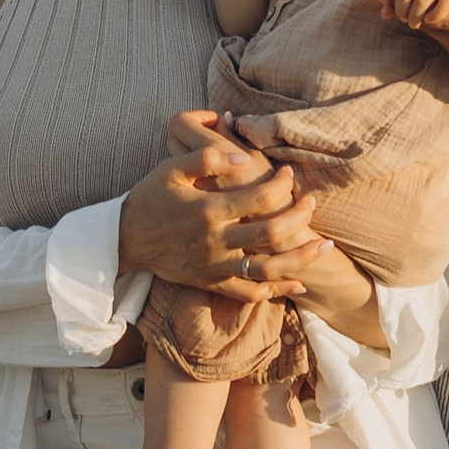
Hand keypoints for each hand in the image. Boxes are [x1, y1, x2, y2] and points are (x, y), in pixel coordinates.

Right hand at [116, 112, 322, 296]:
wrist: (124, 240)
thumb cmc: (150, 198)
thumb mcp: (170, 169)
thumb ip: (206, 157)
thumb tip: (242, 155)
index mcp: (208, 210)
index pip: (258, 198)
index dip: (282, 185)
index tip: (290, 174)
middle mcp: (215, 241)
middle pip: (271, 233)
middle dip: (299, 217)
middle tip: (312, 203)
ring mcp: (214, 266)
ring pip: (267, 269)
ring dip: (300, 258)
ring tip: (324, 246)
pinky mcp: (211, 282)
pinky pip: (248, 293)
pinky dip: (276, 290)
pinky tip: (297, 282)